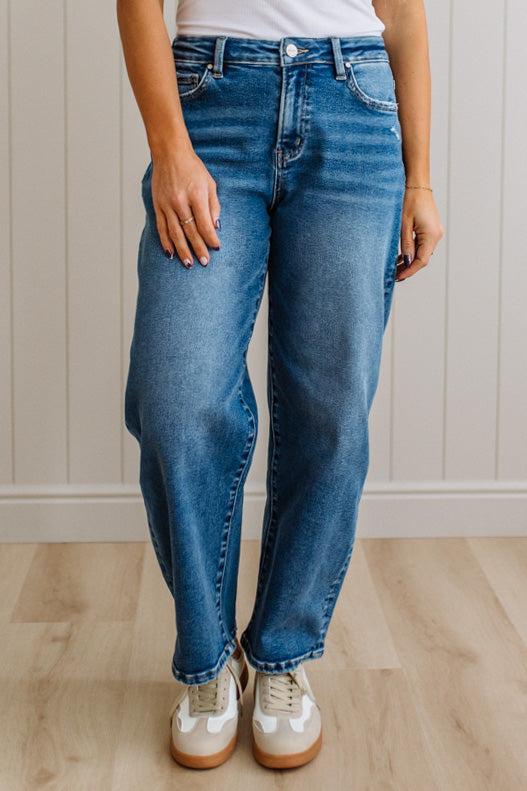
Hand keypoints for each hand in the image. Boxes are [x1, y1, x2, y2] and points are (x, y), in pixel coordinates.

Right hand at [151, 144, 220, 267]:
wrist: (169, 153)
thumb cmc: (193, 168)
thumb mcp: (210, 184)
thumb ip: (214, 206)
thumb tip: (215, 227)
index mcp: (196, 195)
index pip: (204, 223)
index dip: (211, 238)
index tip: (216, 248)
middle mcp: (180, 201)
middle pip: (190, 231)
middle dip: (198, 249)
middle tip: (204, 262)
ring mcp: (167, 205)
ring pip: (175, 233)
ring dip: (182, 250)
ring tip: (189, 264)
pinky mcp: (157, 205)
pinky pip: (161, 228)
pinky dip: (166, 242)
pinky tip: (170, 253)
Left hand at [397, 188, 443, 280]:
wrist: (417, 184)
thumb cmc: (409, 200)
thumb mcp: (404, 225)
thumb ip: (406, 245)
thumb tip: (408, 263)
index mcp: (431, 235)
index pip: (422, 261)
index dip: (410, 271)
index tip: (398, 277)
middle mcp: (436, 235)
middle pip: (423, 258)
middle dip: (409, 268)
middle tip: (394, 276)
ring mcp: (435, 232)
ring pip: (422, 252)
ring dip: (410, 261)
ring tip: (396, 268)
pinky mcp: (431, 229)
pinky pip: (422, 245)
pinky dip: (413, 252)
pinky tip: (401, 257)